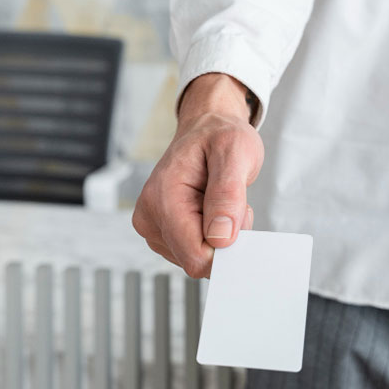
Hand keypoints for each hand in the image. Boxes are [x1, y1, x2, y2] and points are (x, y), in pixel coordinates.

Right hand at [132, 74, 263, 277]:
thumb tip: (220, 237)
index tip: (238, 220)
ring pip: (196, 259)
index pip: (195, 256)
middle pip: (195, 260)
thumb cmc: (219, 135)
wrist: (205, 127)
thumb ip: (227, 195)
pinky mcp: (161, 233)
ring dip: (218, 237)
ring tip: (218, 202)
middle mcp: (149, 216)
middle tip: (230, 204)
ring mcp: (152, 227)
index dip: (225, 248)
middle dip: (222, 240)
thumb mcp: (234, 153)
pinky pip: (193, 252)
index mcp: (162, 197)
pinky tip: (210, 210)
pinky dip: (210, 236)